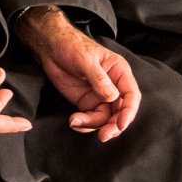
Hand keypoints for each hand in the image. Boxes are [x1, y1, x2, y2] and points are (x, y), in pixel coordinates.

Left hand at [14, 6, 140, 141]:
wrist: (50, 47)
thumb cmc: (71, 46)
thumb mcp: (85, 60)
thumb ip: (99, 78)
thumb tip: (112, 97)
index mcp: (119, 72)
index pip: (131, 95)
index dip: (128, 111)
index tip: (120, 124)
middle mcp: (113, 86)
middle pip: (120, 111)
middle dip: (113, 125)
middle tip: (103, 135)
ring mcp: (100, 95)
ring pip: (105, 118)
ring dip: (94, 125)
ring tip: (75, 121)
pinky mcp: (86, 102)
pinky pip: (91, 119)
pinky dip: (84, 124)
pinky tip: (73, 121)